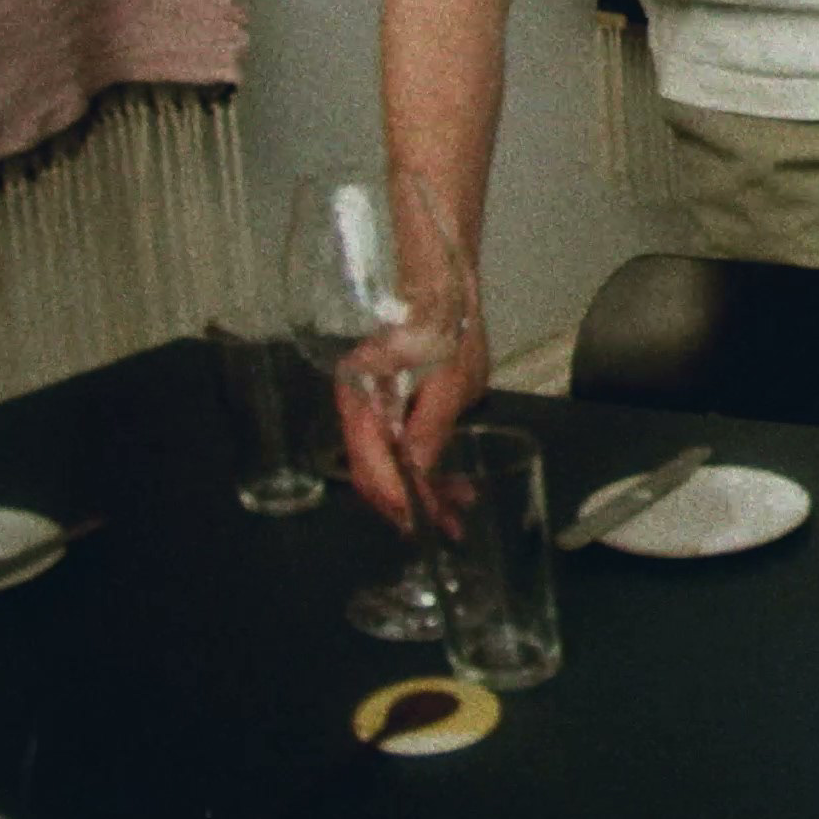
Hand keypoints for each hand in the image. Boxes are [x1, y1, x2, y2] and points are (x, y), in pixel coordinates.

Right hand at [336, 321, 489, 532]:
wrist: (441, 291)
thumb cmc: (446, 326)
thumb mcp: (449, 378)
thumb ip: (431, 427)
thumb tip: (419, 474)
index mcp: (362, 398)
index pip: (371, 464)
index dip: (399, 498)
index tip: (427, 521)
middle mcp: (359, 409)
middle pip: (375, 473)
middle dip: (411, 505)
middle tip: (450, 526)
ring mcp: (373, 412)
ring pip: (389, 467)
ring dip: (422, 492)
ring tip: (459, 511)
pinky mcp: (390, 412)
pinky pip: (399, 451)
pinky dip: (424, 470)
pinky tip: (453, 486)